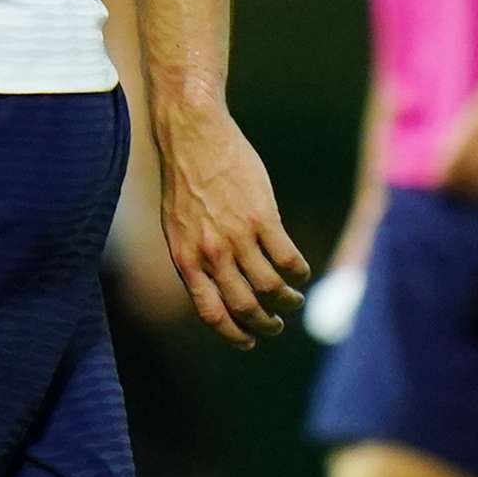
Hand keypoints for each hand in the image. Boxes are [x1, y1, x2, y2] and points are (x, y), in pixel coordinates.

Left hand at [154, 101, 309, 348]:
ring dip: (287, 300)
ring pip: (271, 287)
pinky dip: (299, 271)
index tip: (248, 341)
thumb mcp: (176, 226)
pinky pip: (287, 258)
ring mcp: (237, 236)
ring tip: (294, 299)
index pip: (211, 313)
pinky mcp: (262, 217)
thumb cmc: (185, 179)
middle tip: (275, 325)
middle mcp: (212, 254)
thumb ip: (195, 256)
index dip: (232, 334)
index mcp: (186, 259)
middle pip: (245, 306)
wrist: (192, 135)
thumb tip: (214, 286)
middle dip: (264, 324)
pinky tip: (301, 271)